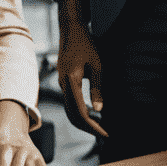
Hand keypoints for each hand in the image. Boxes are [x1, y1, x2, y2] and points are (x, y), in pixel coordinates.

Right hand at [56, 0, 106, 138]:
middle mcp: (63, 86)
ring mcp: (61, 85)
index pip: (81, 112)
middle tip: (104, 135)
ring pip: (69, 111)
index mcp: (71, 82)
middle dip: (88, 128)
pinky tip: (92, 115)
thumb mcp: (98, 65)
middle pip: (73, 116)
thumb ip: (98, 88)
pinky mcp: (63, 83)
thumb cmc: (87, 45)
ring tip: (100, 128)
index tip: (105, 133)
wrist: (71, 31)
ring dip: (83, 122)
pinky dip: (79, 112)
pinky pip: (70, 103)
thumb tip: (99, 110)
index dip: (93, 126)